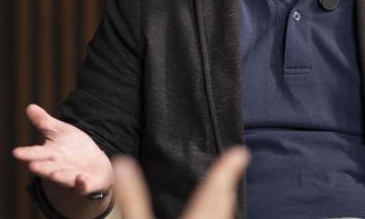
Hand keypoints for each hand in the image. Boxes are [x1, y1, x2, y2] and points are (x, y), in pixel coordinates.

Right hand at [12, 104, 113, 195]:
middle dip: (41, 168)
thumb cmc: (72, 147)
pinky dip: (82, 184)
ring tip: (54, 174)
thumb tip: (29, 106)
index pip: (36, 153)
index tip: (16, 152)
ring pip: (64, 178)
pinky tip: (81, 178)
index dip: (27, 153)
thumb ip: (44, 122)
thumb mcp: (59, 131)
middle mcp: (58, 167)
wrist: (94, 165)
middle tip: (32, 166)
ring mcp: (72, 177)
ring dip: (60, 177)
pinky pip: (84, 186)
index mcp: (50, 154)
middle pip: (48, 168)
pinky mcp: (87, 184)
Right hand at [113, 146, 248, 218]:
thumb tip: (123, 163)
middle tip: (232, 168)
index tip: (240, 153)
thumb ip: (133, 198)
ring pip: (224, 218)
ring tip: (224, 194)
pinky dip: (218, 217)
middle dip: (226, 186)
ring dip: (223, 205)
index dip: (226, 169)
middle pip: (222, 205)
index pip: (212, 189)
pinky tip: (213, 217)